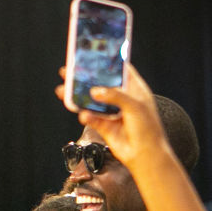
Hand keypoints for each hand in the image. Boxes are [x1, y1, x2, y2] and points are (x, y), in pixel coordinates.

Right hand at [54, 63, 169, 171]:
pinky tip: (82, 115)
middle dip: (86, 78)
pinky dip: (85, 115)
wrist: (145, 156)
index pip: (120, 70)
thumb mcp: (134, 106)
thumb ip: (115, 96)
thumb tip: (95, 91)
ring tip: (63, 90)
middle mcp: (122, 99)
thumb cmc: (148, 129)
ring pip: (92, 101)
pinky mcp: (104, 126)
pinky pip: (90, 117)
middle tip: (70, 71)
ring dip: (78, 96)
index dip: (107, 62)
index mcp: (134, 89)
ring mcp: (112, 112)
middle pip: (101, 84)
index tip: (93, 54)